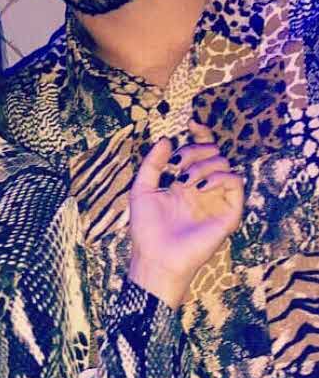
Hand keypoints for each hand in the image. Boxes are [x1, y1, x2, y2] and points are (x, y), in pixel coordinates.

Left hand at [128, 121, 243, 306]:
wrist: (156, 255)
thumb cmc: (146, 227)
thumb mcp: (142, 188)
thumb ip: (153, 163)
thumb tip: (167, 138)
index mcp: (184, 181)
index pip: (200, 151)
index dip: (200, 134)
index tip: (192, 122)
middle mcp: (202, 188)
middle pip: (212, 153)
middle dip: (196, 149)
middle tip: (179, 164)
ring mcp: (216, 200)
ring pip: (224, 164)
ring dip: (203, 165)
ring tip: (185, 180)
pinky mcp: (228, 213)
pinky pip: (235, 183)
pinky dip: (220, 177)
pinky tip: (200, 186)